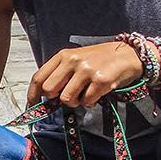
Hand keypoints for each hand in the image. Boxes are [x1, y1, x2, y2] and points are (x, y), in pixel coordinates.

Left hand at [27, 41, 143, 107]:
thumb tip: (46, 95)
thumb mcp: (76, 59)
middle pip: (49, 90)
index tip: (32, 105)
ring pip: (67, 99)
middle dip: (56, 99)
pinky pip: (86, 101)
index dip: (33, 94)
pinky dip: (90, 102)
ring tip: (85, 94)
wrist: (128, 54)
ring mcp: (87, 71)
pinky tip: (96, 94)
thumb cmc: (100, 59)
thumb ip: (61, 73)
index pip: (39, 77)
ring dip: (75, 102)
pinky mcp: (101, 81)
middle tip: (69, 96)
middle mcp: (73, 61)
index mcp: (63, 55)